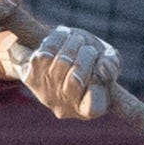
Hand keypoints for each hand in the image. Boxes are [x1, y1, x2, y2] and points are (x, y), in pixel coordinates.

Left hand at [0, 23, 119, 120]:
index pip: (93, 107)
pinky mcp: (30, 77)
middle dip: (87, 56)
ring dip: (73, 43)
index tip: (101, 67)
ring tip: (78, 39)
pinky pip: (46, 53)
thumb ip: (112, 65)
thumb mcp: (106, 60)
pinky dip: (58, 39)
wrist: (53, 50)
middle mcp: (64, 106)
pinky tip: (64, 35)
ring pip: (62, 62)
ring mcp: (45, 92)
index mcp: (87, 109)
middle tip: (90, 48)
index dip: (98, 85)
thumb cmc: (86, 59)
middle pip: (76, 80)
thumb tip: (102, 68)